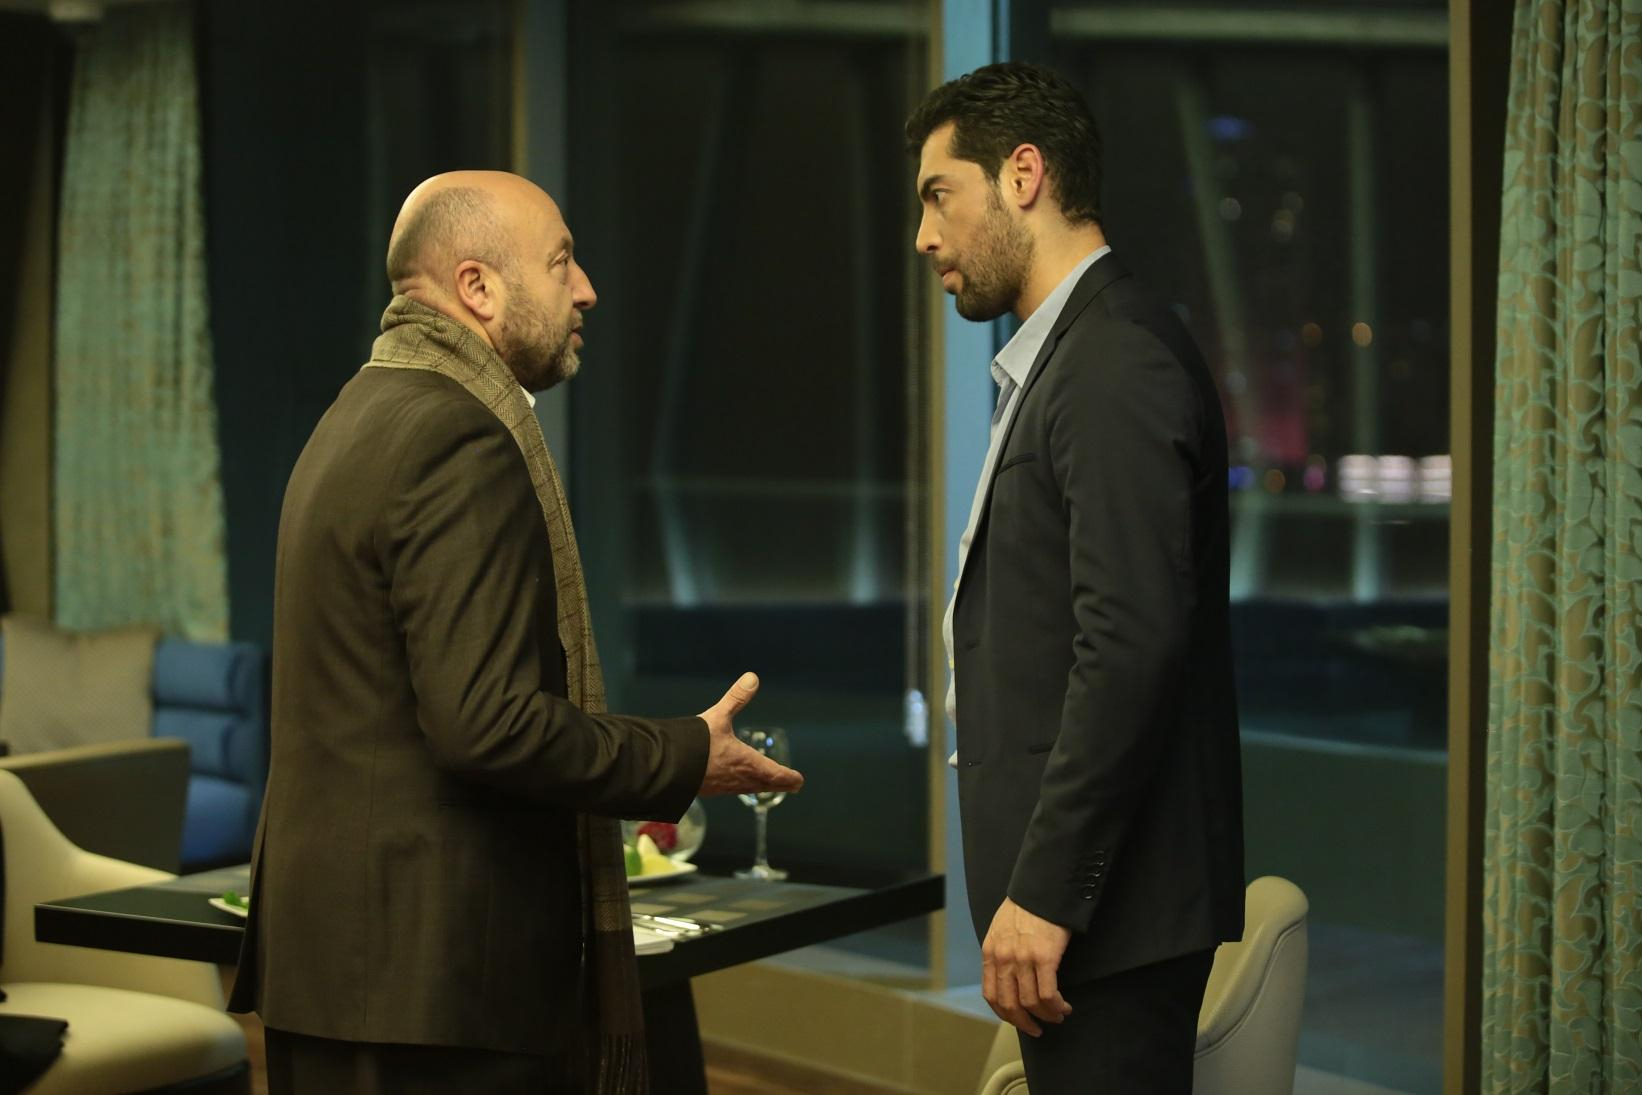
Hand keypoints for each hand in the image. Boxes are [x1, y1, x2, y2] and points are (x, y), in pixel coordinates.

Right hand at [695, 672, 804, 797]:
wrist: (666, 766)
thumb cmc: (697, 743)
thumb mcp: (719, 716)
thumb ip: (736, 698)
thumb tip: (753, 677)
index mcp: (747, 762)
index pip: (776, 774)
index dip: (789, 777)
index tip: (799, 781)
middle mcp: (739, 778)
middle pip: (765, 785)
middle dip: (779, 784)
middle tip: (791, 785)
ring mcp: (723, 786)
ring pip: (749, 788)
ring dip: (761, 786)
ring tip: (767, 784)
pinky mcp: (708, 789)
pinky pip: (732, 789)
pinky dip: (742, 786)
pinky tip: (734, 782)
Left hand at [982, 897, 1072, 1036]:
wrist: (1042, 889)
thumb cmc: (1025, 908)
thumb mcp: (1001, 930)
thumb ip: (1001, 954)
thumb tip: (1008, 978)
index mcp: (990, 952)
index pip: (991, 995)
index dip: (1005, 1014)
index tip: (1017, 1021)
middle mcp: (1003, 958)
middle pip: (1009, 1004)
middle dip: (1024, 1022)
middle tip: (1037, 1029)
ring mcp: (1023, 959)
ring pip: (1030, 1002)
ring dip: (1046, 1015)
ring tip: (1057, 1016)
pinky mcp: (1044, 957)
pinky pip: (1048, 994)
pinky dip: (1056, 1006)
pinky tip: (1063, 1006)